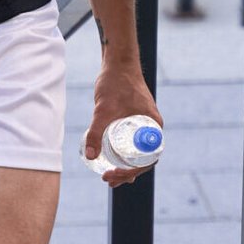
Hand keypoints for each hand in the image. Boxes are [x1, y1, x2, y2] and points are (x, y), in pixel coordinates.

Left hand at [85, 62, 161, 187]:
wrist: (117, 62)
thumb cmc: (115, 83)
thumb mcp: (103, 110)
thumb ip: (95, 132)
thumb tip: (91, 157)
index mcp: (152, 127)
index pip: (148, 158)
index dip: (133, 171)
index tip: (116, 175)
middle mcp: (150, 127)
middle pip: (143, 158)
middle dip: (128, 172)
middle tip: (108, 180)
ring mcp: (142, 123)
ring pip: (136, 151)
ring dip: (125, 165)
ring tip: (109, 178)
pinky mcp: (133, 119)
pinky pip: (131, 141)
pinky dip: (123, 152)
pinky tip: (110, 159)